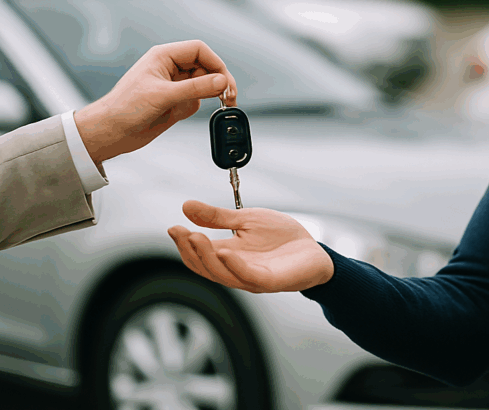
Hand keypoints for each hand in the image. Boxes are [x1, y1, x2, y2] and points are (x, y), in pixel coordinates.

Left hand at [74, 40, 237, 163]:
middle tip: (229, 97)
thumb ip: (196, 88)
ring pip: (203, 83)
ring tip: (212, 105)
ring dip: (210, 94)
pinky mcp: (175, 102)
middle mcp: (170, 68)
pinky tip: (184, 113)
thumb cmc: (125, 108)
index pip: (199, 50)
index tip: (225, 81)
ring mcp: (173, 85)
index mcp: (163, 57)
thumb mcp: (164, 96)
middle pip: (205, 66)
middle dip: (218, 81)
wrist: (110, 133)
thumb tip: (222, 82)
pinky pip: (196, 99)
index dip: (216, 64)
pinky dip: (198, 106)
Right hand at [168, 200, 334, 292]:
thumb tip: (186, 206)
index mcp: (228, 255)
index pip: (198, 254)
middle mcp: (236, 269)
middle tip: (182, 232)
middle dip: (190, 250)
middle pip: (204, 266)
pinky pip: (248, 276)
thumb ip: (217, 217)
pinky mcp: (270, 280)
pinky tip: (225, 252)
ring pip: (222, 273)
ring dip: (207, 257)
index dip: (184, 242)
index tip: (174, 226)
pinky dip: (234, 265)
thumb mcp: (246, 219)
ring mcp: (252, 277)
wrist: (314, 250)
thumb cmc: (282, 237)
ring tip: (197, 238)